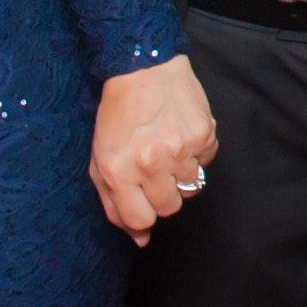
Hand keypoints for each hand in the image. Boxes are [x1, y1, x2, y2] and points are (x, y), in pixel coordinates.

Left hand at [90, 55, 218, 242]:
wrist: (142, 68)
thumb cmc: (118, 115)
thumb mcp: (101, 160)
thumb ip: (115, 204)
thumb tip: (140, 239)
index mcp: (119, 170)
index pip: (142, 220)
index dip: (143, 213)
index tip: (141, 197)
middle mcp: (150, 162)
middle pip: (170, 208)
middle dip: (162, 193)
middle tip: (154, 168)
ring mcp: (180, 148)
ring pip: (191, 188)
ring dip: (180, 173)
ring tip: (167, 147)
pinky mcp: (203, 134)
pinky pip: (206, 161)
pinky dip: (196, 153)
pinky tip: (181, 133)